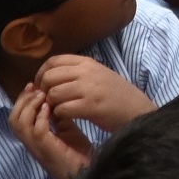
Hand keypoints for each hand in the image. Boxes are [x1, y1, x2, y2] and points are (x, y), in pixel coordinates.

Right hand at [8, 87, 92, 178]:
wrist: (86, 171)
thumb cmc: (76, 152)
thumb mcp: (65, 129)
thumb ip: (57, 116)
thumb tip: (54, 98)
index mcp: (33, 137)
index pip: (16, 117)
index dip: (22, 100)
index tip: (33, 85)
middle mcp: (30, 142)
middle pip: (13, 119)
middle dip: (22, 100)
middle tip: (35, 87)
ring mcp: (36, 146)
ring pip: (20, 124)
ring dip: (30, 106)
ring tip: (42, 95)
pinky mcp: (46, 149)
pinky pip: (36, 130)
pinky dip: (41, 116)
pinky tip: (49, 108)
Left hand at [28, 55, 155, 132]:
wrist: (136, 109)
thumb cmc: (115, 94)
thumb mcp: (97, 75)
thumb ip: (77, 72)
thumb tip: (50, 77)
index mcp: (87, 62)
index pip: (53, 61)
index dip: (42, 74)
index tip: (42, 86)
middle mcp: (86, 72)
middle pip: (50, 77)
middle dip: (44, 91)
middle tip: (48, 101)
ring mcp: (88, 88)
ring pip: (53, 93)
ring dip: (51, 104)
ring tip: (57, 110)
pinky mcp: (90, 106)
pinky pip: (62, 109)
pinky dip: (59, 115)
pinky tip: (65, 117)